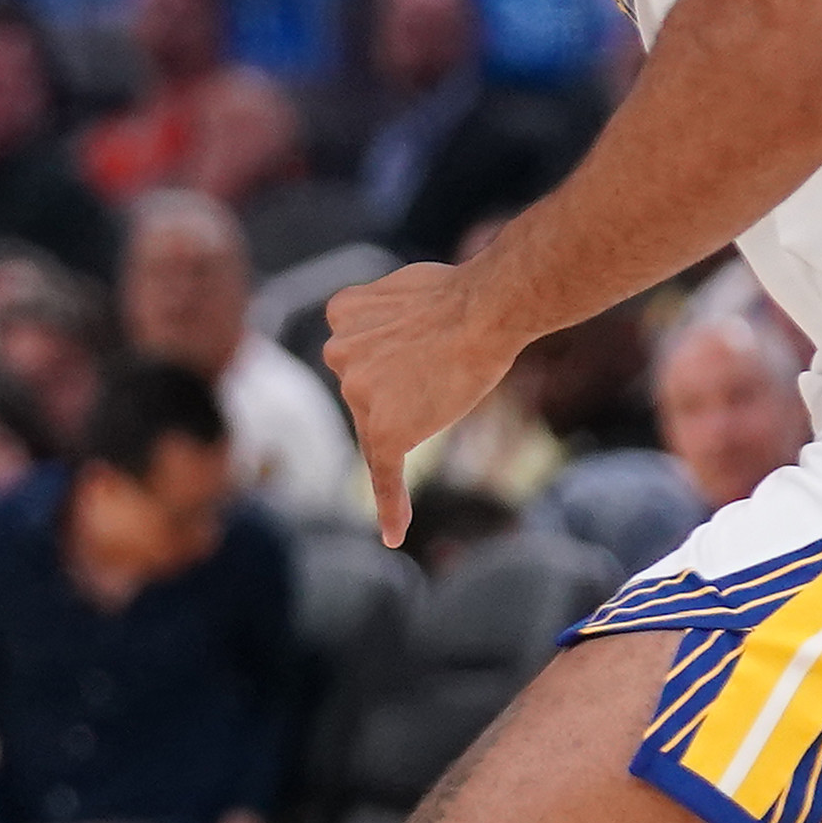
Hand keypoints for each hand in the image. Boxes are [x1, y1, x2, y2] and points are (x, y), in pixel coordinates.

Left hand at [322, 261, 521, 548]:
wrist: (484, 311)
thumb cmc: (463, 294)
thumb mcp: (405, 288)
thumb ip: (386, 316)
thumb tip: (392, 330)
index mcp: (340, 314)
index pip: (364, 353)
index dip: (398, 355)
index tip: (418, 350)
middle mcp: (337, 354)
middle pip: (370, 389)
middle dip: (403, 382)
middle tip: (440, 358)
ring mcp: (357, 395)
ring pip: (383, 422)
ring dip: (415, 409)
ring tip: (446, 373)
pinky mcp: (382, 430)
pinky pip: (382, 475)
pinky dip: (390, 504)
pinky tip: (394, 534)